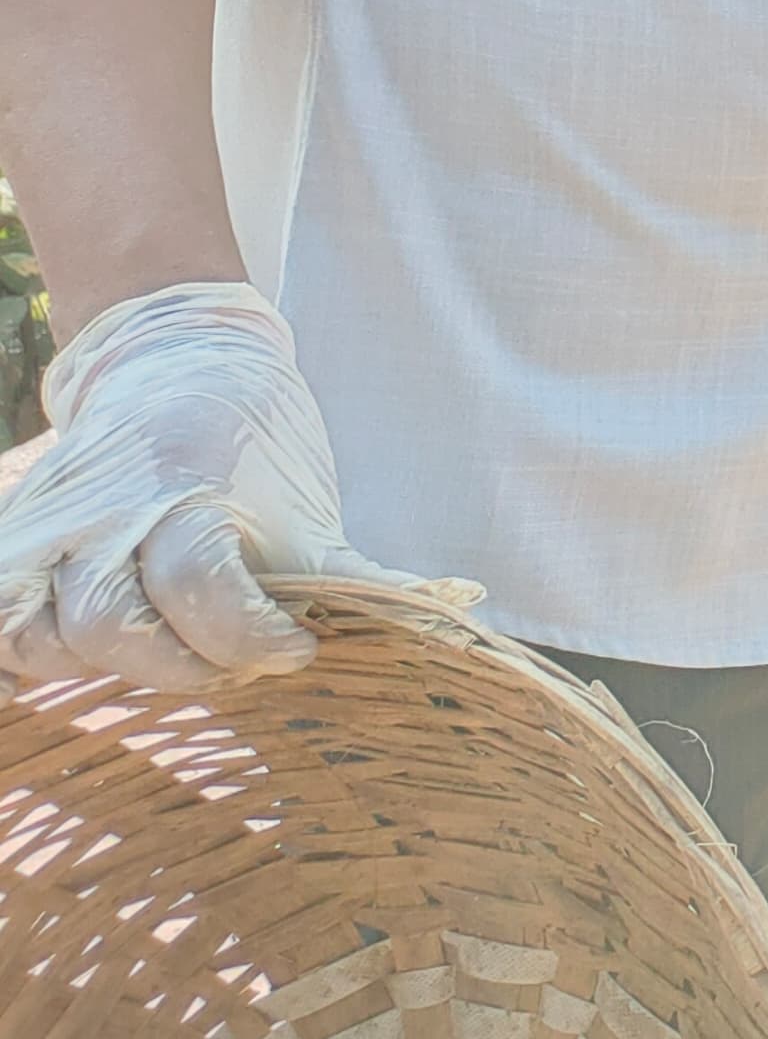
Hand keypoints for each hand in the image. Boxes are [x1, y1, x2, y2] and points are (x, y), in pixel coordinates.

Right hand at [0, 282, 400, 688]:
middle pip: (112, 624)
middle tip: (238, 660)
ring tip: (168, 649)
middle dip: (184, 664)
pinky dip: (9, 662)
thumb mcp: (308, 502)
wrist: (177, 360)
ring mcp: (46, 533)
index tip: (297, 647)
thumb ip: (356, 574)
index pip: (199, 582)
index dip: (249, 633)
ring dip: (107, 667)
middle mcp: (103, 514)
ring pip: (43, 637)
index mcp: (186, 490)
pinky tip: (44, 678)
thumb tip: (452, 614)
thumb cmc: (254, 443)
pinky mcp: (9, 549)